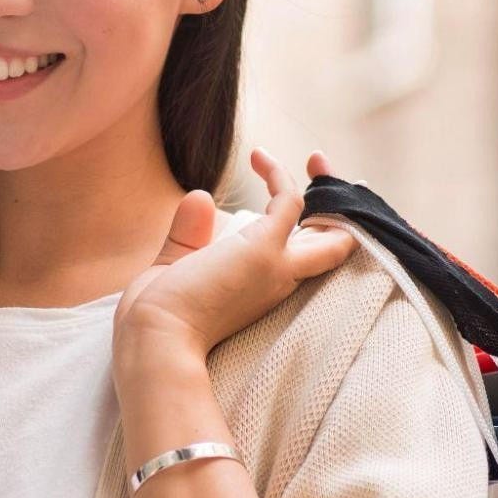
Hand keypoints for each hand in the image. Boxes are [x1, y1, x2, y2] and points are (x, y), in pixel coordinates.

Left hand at [112, 148, 358, 355]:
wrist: (155, 340)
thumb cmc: (158, 320)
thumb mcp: (175, 269)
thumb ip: (189, 236)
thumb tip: (199, 196)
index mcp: (263, 292)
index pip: (305, 265)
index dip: (316, 237)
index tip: (306, 206)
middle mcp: (280, 282)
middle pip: (333, 247)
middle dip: (342, 214)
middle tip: (328, 176)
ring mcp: (277, 265)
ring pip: (329, 227)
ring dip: (326, 187)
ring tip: (316, 157)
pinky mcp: (265, 247)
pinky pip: (290, 200)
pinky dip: (280, 174)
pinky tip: (258, 157)